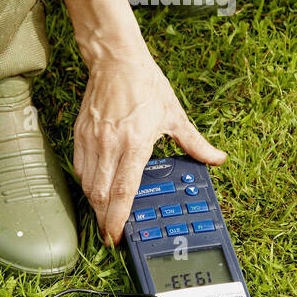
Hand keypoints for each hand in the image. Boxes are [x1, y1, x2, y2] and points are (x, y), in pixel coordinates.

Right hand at [74, 48, 225, 245]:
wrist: (117, 60)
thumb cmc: (146, 85)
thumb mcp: (175, 115)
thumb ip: (195, 143)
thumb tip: (217, 159)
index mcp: (136, 143)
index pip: (123, 191)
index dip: (118, 218)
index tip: (117, 235)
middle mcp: (110, 144)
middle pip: (100, 195)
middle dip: (104, 220)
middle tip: (111, 235)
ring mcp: (92, 140)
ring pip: (87, 184)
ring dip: (95, 205)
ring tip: (105, 216)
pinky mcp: (80, 134)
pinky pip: (79, 168)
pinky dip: (87, 184)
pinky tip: (96, 189)